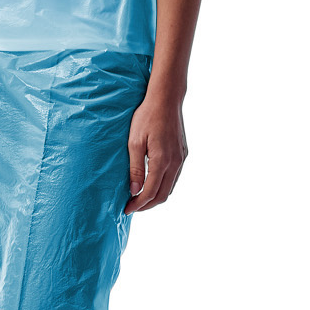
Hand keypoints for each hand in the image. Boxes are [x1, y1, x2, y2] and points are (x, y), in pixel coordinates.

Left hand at [125, 90, 186, 213]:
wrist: (166, 99)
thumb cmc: (147, 117)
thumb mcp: (134, 142)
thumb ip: (136, 168)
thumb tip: (134, 191)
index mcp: (162, 161)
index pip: (150, 192)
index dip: (138, 204)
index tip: (126, 209)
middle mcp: (175, 163)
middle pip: (162, 195)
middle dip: (147, 205)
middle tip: (132, 207)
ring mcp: (181, 159)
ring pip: (169, 188)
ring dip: (155, 197)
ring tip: (139, 198)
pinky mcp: (183, 154)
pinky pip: (174, 177)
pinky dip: (163, 186)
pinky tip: (152, 183)